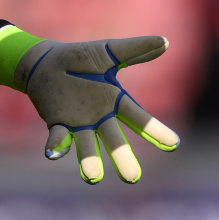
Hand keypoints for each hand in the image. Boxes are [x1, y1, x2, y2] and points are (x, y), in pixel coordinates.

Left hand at [0, 29, 179, 183]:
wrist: (45, 62)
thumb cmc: (79, 57)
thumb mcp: (107, 51)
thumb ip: (134, 50)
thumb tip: (165, 41)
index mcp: (115, 101)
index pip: (138, 118)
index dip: (155, 130)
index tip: (173, 145)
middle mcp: (100, 118)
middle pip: (114, 140)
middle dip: (122, 157)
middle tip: (132, 178)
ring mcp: (79, 123)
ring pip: (87, 145)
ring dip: (89, 160)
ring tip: (92, 176)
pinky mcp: (57, 123)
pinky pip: (58, 137)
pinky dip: (57, 146)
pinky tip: (53, 153)